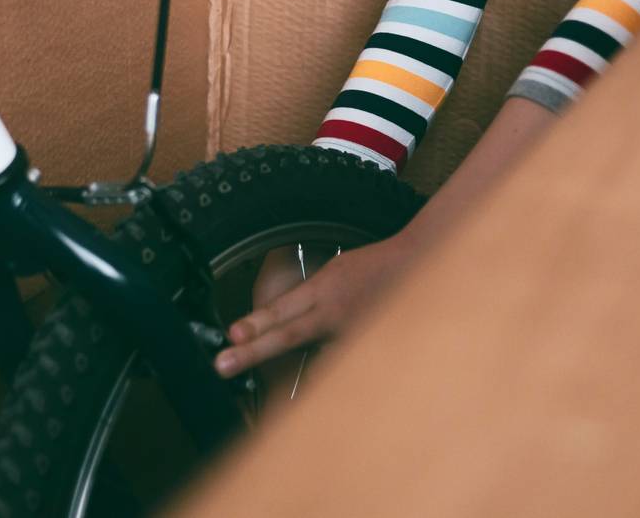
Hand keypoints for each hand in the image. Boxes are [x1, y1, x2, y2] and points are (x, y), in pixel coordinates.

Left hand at [213, 231, 418, 378]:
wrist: (418, 267)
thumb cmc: (371, 270)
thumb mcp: (333, 274)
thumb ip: (307, 302)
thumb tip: (278, 328)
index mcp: (325, 290)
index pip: (282, 310)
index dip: (256, 324)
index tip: (232, 335)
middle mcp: (335, 314)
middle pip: (288, 337)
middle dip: (252, 352)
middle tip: (221, 365)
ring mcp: (352, 335)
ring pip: (314, 358)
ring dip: (301, 366)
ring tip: (293, 363)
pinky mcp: (368, 350)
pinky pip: (339, 366)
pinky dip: (334, 372)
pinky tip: (346, 364)